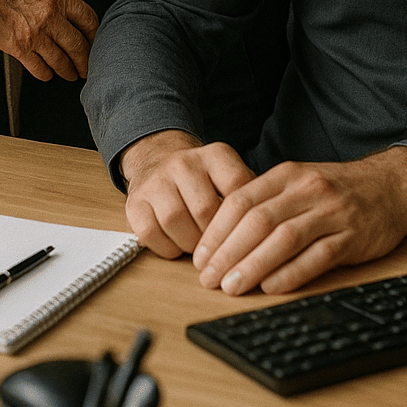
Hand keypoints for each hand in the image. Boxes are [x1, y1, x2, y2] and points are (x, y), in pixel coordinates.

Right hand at [0, 0, 97, 80]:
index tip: (95, 43)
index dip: (95, 35)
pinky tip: (47, 74)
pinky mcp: (19, 48)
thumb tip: (70, 16)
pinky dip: (46, 74)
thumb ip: (57, 0)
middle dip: (85, 61)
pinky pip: (39, 68)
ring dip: (67, 71)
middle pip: (78, 45)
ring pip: (61, 61)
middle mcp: (51, 16)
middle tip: (86, 68)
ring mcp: (36, 34)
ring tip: (70, 74)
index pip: (88, 19)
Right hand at [121, 132, 255, 258]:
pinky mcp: (135, 202)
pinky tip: (177, 245)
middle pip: (207, 211)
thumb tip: (270, 228)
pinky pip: (151, 234)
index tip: (250, 237)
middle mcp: (184, 163)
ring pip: (177, 222)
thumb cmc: (202, 177)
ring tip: (200, 249)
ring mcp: (157, 181)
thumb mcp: (229, 173)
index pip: (238, 187)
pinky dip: (167, 249)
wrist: (157, 157)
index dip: (246, 219)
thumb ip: (250, 194)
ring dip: (191, 245)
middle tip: (224, 251)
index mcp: (215, 155)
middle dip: (218, 239)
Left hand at [191, 146, 406, 295]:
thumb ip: (266, 201)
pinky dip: (290, 274)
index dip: (216, 231)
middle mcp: (307, 190)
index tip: (199, 257)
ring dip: (253, 266)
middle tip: (208, 279)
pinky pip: (316, 257)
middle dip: (228, 253)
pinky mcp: (352, 236)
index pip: (241, 201)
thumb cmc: (338, 190)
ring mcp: (331, 212)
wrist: (392, 185)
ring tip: (232, 287)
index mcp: (288, 175)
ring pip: (284, 239)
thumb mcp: (300, 182)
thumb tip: (223, 236)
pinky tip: (271, 288)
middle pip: (258, 221)